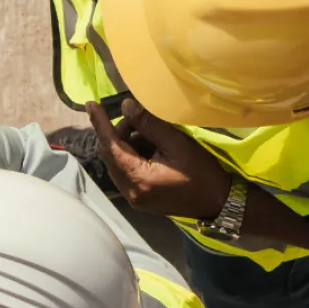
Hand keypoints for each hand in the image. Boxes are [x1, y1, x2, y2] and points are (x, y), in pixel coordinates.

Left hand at [84, 100, 233, 220]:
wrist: (217, 203)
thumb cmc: (202, 173)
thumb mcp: (177, 144)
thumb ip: (150, 125)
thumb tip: (126, 106)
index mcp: (138, 179)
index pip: (110, 147)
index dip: (100, 124)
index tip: (90, 104)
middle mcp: (130, 192)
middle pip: (110, 155)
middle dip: (117, 133)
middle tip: (137, 118)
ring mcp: (133, 198)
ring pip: (116, 163)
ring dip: (125, 144)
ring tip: (148, 132)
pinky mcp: (139, 199)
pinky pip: (125, 172)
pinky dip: (131, 156)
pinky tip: (149, 148)